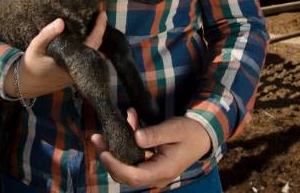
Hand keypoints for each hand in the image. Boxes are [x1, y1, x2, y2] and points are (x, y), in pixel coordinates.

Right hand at [4, 11, 107, 98]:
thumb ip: (47, 34)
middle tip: (100, 14)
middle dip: (100, 30)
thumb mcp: (35, 47)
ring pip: (93, 53)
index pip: (93, 43)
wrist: (26, 84)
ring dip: (95, 37)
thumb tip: (61, 21)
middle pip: (97, 47)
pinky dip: (88, 44)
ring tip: (94, 21)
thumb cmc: (31, 65)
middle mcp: (78, 68)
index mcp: (72, 61)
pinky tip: (85, 34)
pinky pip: (86, 56)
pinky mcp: (74, 73)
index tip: (103, 13)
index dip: (100, 28)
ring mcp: (78, 72)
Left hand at [90, 108, 212, 188]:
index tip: (103, 151)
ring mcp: (153, 172)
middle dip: (108, 159)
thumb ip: (155, 133)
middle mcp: (156, 175)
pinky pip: (133, 158)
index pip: (134, 176)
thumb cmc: (189, 131)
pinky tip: (128, 122)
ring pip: (126, 168)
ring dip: (114, 151)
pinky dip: (125, 144)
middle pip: (125, 176)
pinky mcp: (150, 164)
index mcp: (163, 170)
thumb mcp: (174, 128)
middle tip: (97, 138)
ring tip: (104, 132)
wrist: (202, 135)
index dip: (115, 166)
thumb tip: (135, 137)